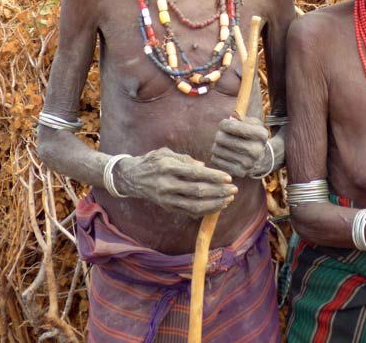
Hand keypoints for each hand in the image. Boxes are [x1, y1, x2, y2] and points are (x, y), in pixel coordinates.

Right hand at [117, 148, 237, 217]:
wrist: (131, 178)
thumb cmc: (152, 161)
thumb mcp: (166, 153)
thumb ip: (185, 159)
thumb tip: (203, 166)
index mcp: (168, 168)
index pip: (195, 174)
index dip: (213, 177)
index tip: (228, 177)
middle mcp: (167, 185)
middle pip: (197, 191)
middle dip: (218, 191)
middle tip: (234, 190)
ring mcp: (167, 199)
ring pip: (195, 206)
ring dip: (214, 204)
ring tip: (228, 200)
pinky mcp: (168, 207)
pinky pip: (189, 212)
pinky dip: (205, 211)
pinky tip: (217, 206)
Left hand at [210, 116, 269, 177]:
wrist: (262, 159)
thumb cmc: (253, 137)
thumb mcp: (253, 124)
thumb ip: (241, 118)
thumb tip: (230, 119)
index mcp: (260, 135)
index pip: (232, 126)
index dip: (224, 124)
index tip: (224, 124)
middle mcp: (255, 150)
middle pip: (221, 138)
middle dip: (219, 134)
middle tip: (223, 135)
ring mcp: (247, 164)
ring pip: (216, 149)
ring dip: (217, 144)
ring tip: (224, 144)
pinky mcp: (238, 173)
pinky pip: (215, 160)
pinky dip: (217, 155)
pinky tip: (225, 154)